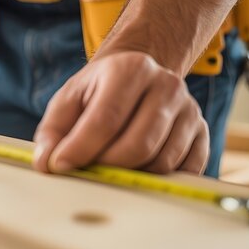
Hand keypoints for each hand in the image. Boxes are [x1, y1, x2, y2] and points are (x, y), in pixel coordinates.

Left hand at [33, 52, 208, 174]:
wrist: (137, 74)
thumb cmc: (98, 90)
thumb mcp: (69, 99)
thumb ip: (52, 131)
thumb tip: (46, 163)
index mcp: (130, 69)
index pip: (106, 118)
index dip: (81, 148)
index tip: (60, 165)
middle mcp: (166, 86)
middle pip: (138, 145)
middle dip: (107, 166)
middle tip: (87, 170)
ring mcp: (189, 109)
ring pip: (161, 162)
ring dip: (131, 174)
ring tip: (110, 165)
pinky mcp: (202, 132)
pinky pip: (183, 170)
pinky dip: (157, 179)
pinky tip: (137, 167)